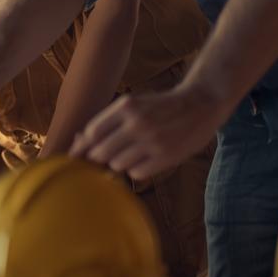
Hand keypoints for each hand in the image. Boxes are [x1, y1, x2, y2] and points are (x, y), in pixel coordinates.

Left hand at [70, 85, 226, 181]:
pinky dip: (135, 170)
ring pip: (117, 165)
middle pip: (101, 152)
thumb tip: (79, 140)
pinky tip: (144, 160)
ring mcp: (152, 141)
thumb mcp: (134, 103)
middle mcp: (137, 123)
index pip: (92, 132)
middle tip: (105, 156)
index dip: (82, 146)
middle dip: (99, 157)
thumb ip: (109, 120)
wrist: (201, 103)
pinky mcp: (166, 157)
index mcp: (126, 106)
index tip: (76, 155)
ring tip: (131, 154)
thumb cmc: (160, 106)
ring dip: (118, 163)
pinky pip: (136, 173)